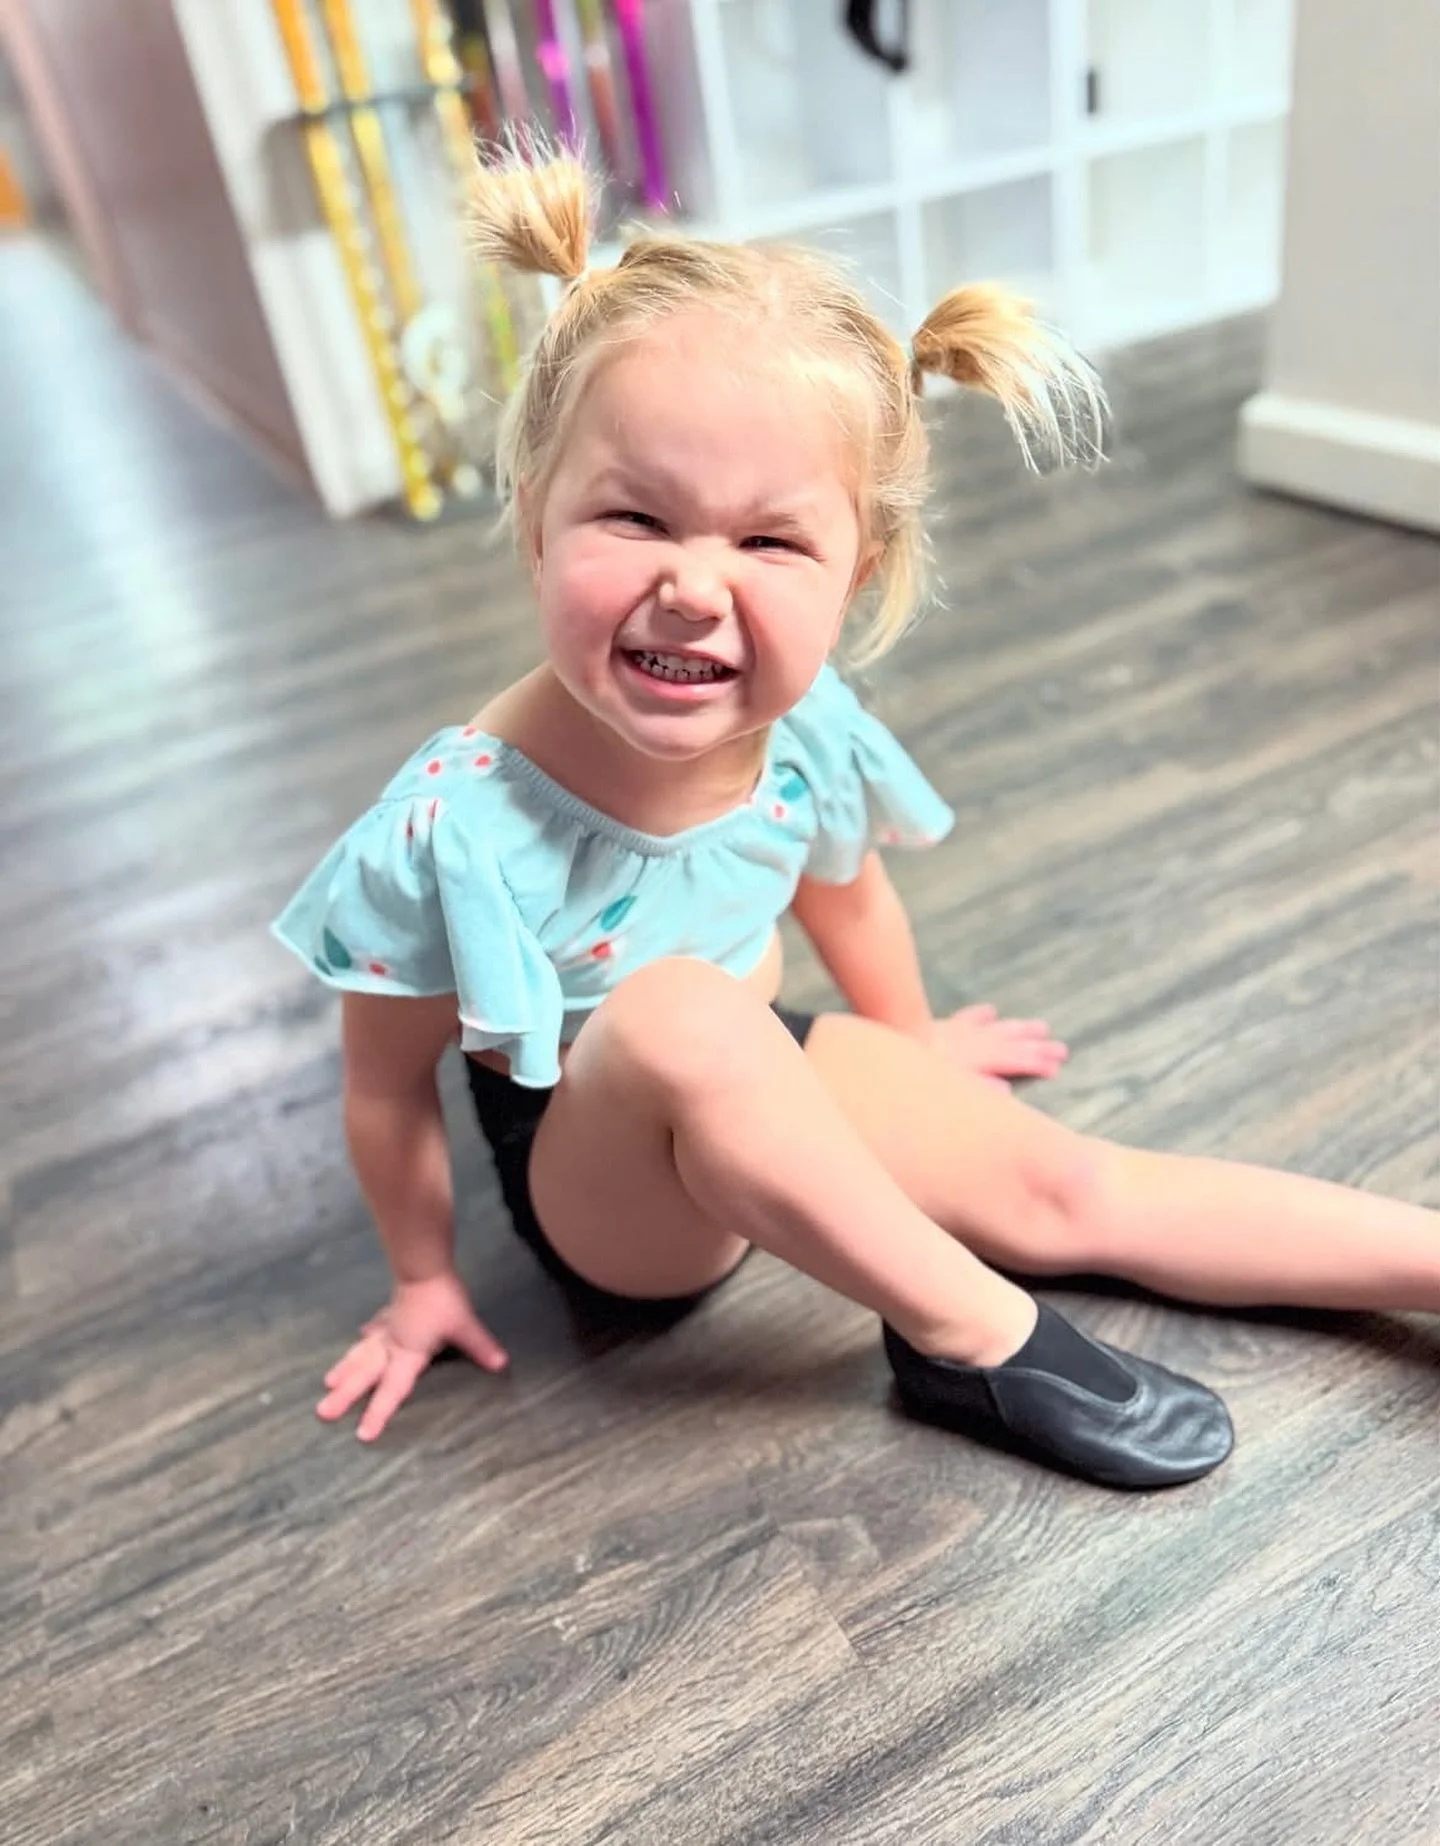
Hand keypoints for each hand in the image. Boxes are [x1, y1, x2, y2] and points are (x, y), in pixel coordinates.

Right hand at [317, 1271, 508, 1440]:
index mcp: (407, 1355)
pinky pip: (374, 1329)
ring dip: (346, 1368)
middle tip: (323, 1412)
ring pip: (362, 1352)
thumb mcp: (464, 1325)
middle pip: (365, 1374)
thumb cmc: (443, 1300)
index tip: (362, 1434)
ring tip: (328, 1382)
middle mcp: (391, 1346)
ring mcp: (387, 1328)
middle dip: (346, 1394)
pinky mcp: (390, 1312)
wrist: (424, 1268)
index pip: (392, 1390)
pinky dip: (365, 1336)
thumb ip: (480, 1347)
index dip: (378, 1413)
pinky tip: (361, 1334)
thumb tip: (501, 1364)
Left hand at [929, 1003, 1068, 1086]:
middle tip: (1062, 1048)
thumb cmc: (919, 1073)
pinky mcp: (943, 1026)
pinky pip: (967, 1018)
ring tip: (1040, 1026)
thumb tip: (1006, 1092)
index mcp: (980, 1059)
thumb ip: (980, 1089)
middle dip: (1038, 1047)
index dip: (1038, 1064)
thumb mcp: (951, 1086)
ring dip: (1018, 1028)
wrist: (895, 1036)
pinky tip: (991, 1010)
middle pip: (1013, 1044)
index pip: (1016, 1061)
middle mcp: (976, 1042)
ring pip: (997, 1028)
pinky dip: (981, 1015)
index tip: (1057, 1066)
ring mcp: (961, 1032)